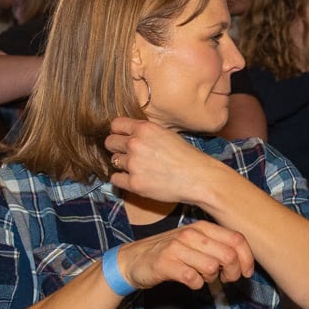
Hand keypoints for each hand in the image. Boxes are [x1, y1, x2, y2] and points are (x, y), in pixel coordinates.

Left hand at [104, 117, 235, 212]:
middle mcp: (135, 144)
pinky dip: (122, 180)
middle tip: (127, 155)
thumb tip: (130, 134)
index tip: (122, 138)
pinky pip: (115, 179)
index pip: (115, 125)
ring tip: (137, 169)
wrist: (199, 178)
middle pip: (110, 143)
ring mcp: (133, 164)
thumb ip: (147, 133)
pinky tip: (134, 179)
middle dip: (117, 148)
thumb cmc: (187, 157)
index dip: (118, 132)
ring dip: (122, 165)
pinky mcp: (134, 183)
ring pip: (114, 161)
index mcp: (145, 129)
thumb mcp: (167, 134)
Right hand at [115, 220, 254, 292]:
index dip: (247, 259)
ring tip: (204, 277)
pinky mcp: (165, 264)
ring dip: (212, 278)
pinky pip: (193, 278)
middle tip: (226, 279)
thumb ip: (217, 248)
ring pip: (212, 267)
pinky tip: (191, 282)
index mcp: (202, 227)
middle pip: (228, 255)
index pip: (237, 239)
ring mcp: (177, 247)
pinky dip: (196, 284)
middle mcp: (191, 234)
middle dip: (233, 273)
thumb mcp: (195, 243)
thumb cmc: (169, 253)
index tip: (246, 273)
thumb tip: (243, 262)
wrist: (133, 260)